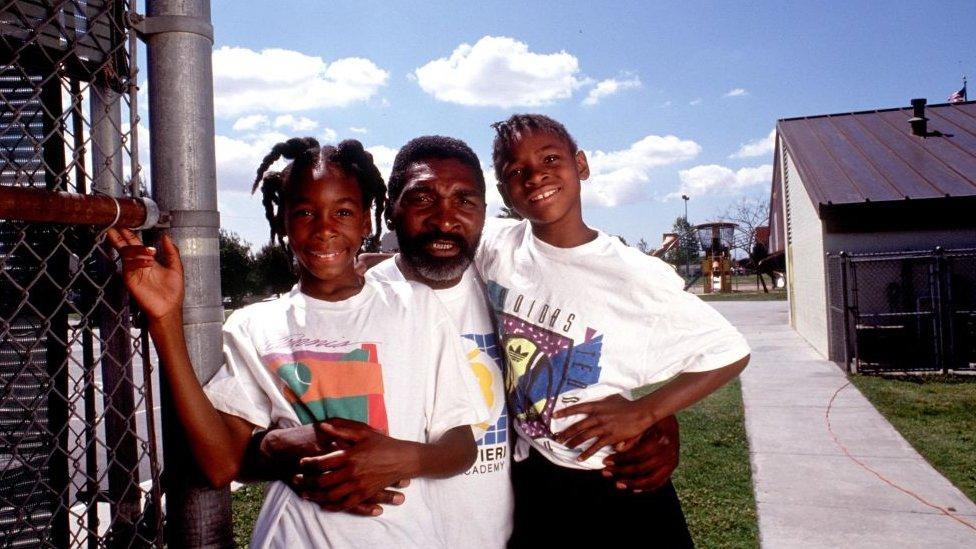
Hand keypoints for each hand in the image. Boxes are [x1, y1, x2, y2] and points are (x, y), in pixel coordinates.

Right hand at [104, 228, 183, 321]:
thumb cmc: (173, 291)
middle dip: (120, 237)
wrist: (169, 308)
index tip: (125, 225)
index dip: (130, 235)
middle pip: (126, 247)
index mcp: (149, 260)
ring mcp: (133, 271)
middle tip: (115, 227)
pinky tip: (148, 262)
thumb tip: (166, 236)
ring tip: (146, 250)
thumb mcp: (176, 267)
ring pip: (127, 254)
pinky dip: (137, 261)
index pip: (136, 244)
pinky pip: (129, 266)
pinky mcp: (130, 279)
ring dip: (135, 248)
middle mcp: (138, 264)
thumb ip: (171, 252)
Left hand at [292, 418, 413, 513]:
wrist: (403, 459)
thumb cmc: (383, 443)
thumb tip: (322, 426)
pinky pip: (345, 504)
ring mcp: (358, 486)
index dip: (309, 463)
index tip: (301, 463)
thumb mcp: (363, 433)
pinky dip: (332, 506)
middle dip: (307, 481)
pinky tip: (324, 504)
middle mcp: (352, 473)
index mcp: (350, 456)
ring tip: (305, 493)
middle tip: (297, 479)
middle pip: (323, 481)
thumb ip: (341, 430)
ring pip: (331, 495)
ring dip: (315, 495)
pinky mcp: (365, 494)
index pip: (323, 462)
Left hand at [552, 394, 655, 461]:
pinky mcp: (610, 437)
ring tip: (565, 446)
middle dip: (566, 432)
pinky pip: (595, 446)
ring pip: (584, 436)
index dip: (565, 412)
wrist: (640, 413)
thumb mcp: (612, 398)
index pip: (577, 408)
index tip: (554, 415)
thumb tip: (597, 402)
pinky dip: (587, 453)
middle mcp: (597, 417)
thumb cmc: (628, 405)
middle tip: (557, 437)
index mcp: (597, 406)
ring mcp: (603, 427)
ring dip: (573, 442)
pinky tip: (580, 458)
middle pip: (578, 425)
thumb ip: (603, 401)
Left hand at [603, 415, 678, 491]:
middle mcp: (668, 454)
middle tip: (606, 472)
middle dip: (621, 471)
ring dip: (632, 484)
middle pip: (641, 469)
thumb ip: (632, 436)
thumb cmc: (654, 419)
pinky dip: (646, 487)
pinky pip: (659, 482)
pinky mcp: (672, 467)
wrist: (672, 418)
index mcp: (661, 441)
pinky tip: (634, 488)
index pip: (636, 455)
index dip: (619, 459)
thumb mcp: (643, 422)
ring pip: (651, 480)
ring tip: (618, 484)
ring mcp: (672, 462)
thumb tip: (617, 448)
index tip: (605, 461)